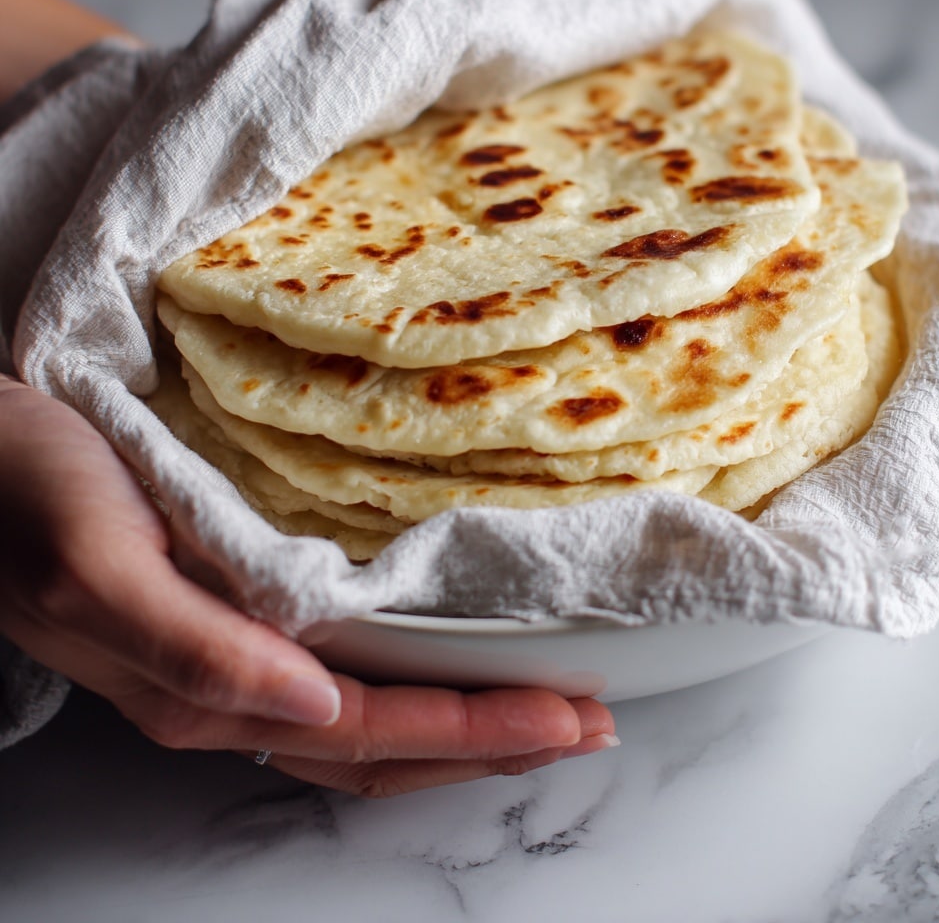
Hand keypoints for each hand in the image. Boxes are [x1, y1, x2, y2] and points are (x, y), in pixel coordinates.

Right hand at [0, 376, 616, 795]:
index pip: (373, 729)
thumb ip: (194, 648)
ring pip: (364, 718)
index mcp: (207, 688)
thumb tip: (309, 706)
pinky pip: (335, 669)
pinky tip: (436, 650)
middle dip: (490, 740)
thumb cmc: (23, 492)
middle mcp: (227, 689)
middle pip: (384, 741)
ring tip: (540, 702)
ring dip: (457, 717)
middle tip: (586, 721)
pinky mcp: (222, 614)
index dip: (476, 730)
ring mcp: (225, 658)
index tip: (569, 716)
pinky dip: (406, 674)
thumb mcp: (97, 563)